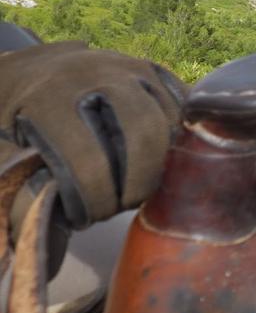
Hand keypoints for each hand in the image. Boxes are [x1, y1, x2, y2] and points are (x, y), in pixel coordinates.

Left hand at [0, 41, 186, 230]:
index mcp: (51, 96)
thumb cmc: (11, 118)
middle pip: (143, 134)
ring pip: (168, 120)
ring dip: (160, 162)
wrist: (28, 68)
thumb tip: (45, 246)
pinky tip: (160, 158)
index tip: (86, 217)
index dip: (96, 200)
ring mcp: (130, 66)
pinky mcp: (152, 68)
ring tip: (134, 183)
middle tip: (120, 205)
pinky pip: (181, 106)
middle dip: (139, 181)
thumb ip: (18, 192)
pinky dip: (177, 136)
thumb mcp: (0, 151)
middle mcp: (98, 72)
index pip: (90, 159)